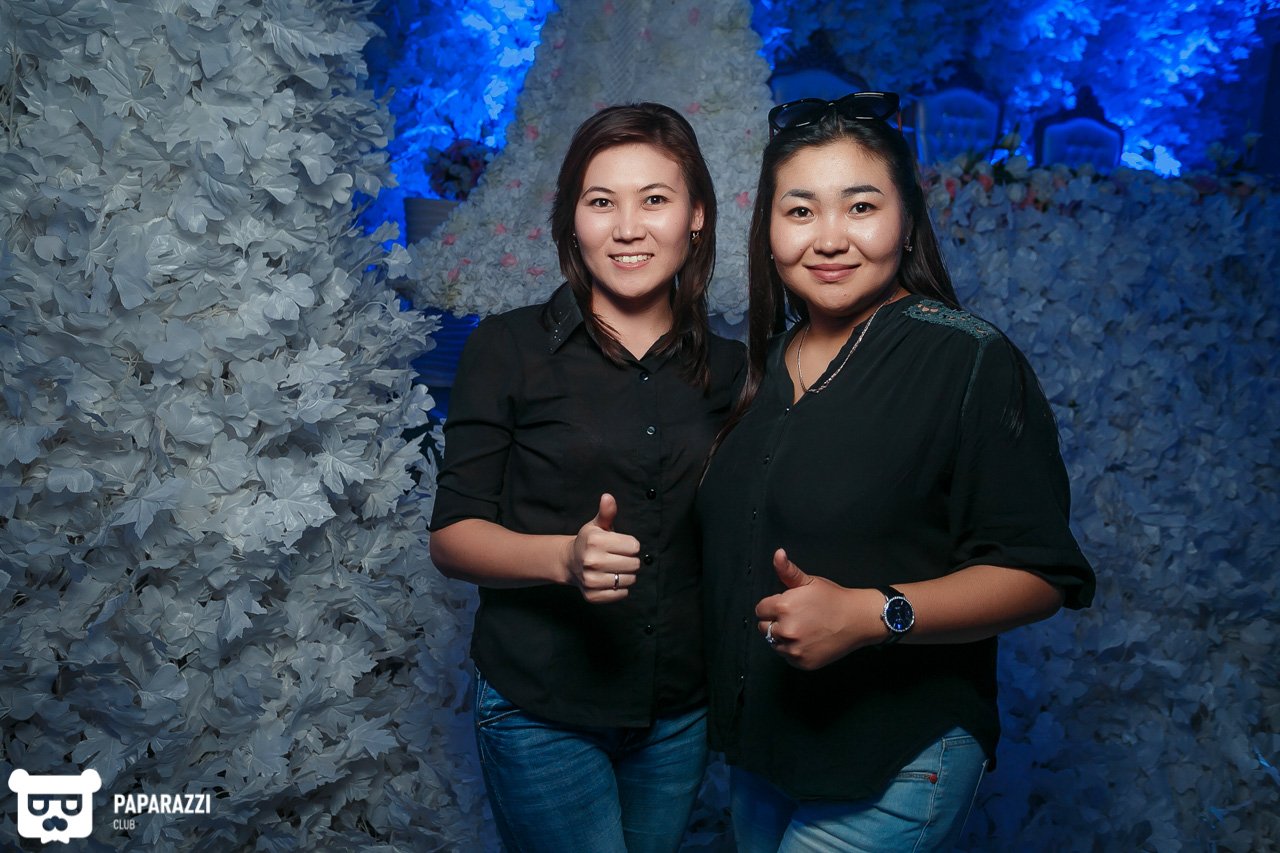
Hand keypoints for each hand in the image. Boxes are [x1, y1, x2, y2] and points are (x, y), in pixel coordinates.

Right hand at [565, 493, 641, 603]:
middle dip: (631, 560)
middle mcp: (591, 561)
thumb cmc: (589, 541)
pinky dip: (621, 588)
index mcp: (595, 541)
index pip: (634, 546)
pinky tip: (611, 580)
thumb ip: (606, 512)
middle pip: (634, 564)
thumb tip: (608, 497)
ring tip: (616, 569)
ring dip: (627, 575)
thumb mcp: (597, 525)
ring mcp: (591, 580)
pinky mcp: (593, 596)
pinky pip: (621, 594)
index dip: (631, 545)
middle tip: (619, 557)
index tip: (621, 545)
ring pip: (629, 580)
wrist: (569, 562)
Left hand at [755, 548, 881, 669]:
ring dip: (783, 638)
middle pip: (764, 628)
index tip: (786, 607)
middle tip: (797, 617)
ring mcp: (794, 649)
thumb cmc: (833, 598)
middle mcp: (786, 630)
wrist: (857, 619)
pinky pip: (787, 657)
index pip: (760, 610)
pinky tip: (808, 641)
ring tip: (803, 629)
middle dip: (776, 622)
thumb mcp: (809, 581)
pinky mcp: (802, 662)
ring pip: (774, 644)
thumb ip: (787, 570)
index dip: (772, 607)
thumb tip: (778, 554)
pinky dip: (794, 651)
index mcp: (783, 607)